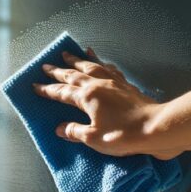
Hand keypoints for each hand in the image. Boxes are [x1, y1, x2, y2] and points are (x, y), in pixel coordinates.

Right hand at [33, 49, 179, 159]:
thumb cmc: (122, 135)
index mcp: (86, 97)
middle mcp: (98, 84)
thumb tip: (60, 128)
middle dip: (58, 71)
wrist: (155, 128)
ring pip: (91, 67)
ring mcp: (114, 82)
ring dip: (78, 60)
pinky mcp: (126, 85)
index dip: (47, 89)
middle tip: (46, 65)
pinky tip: (100, 62)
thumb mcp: (93, 138)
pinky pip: (110, 69)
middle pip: (73, 74)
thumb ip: (75, 131)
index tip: (35, 86)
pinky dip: (102, 63)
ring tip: (68, 54)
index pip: (62, 92)